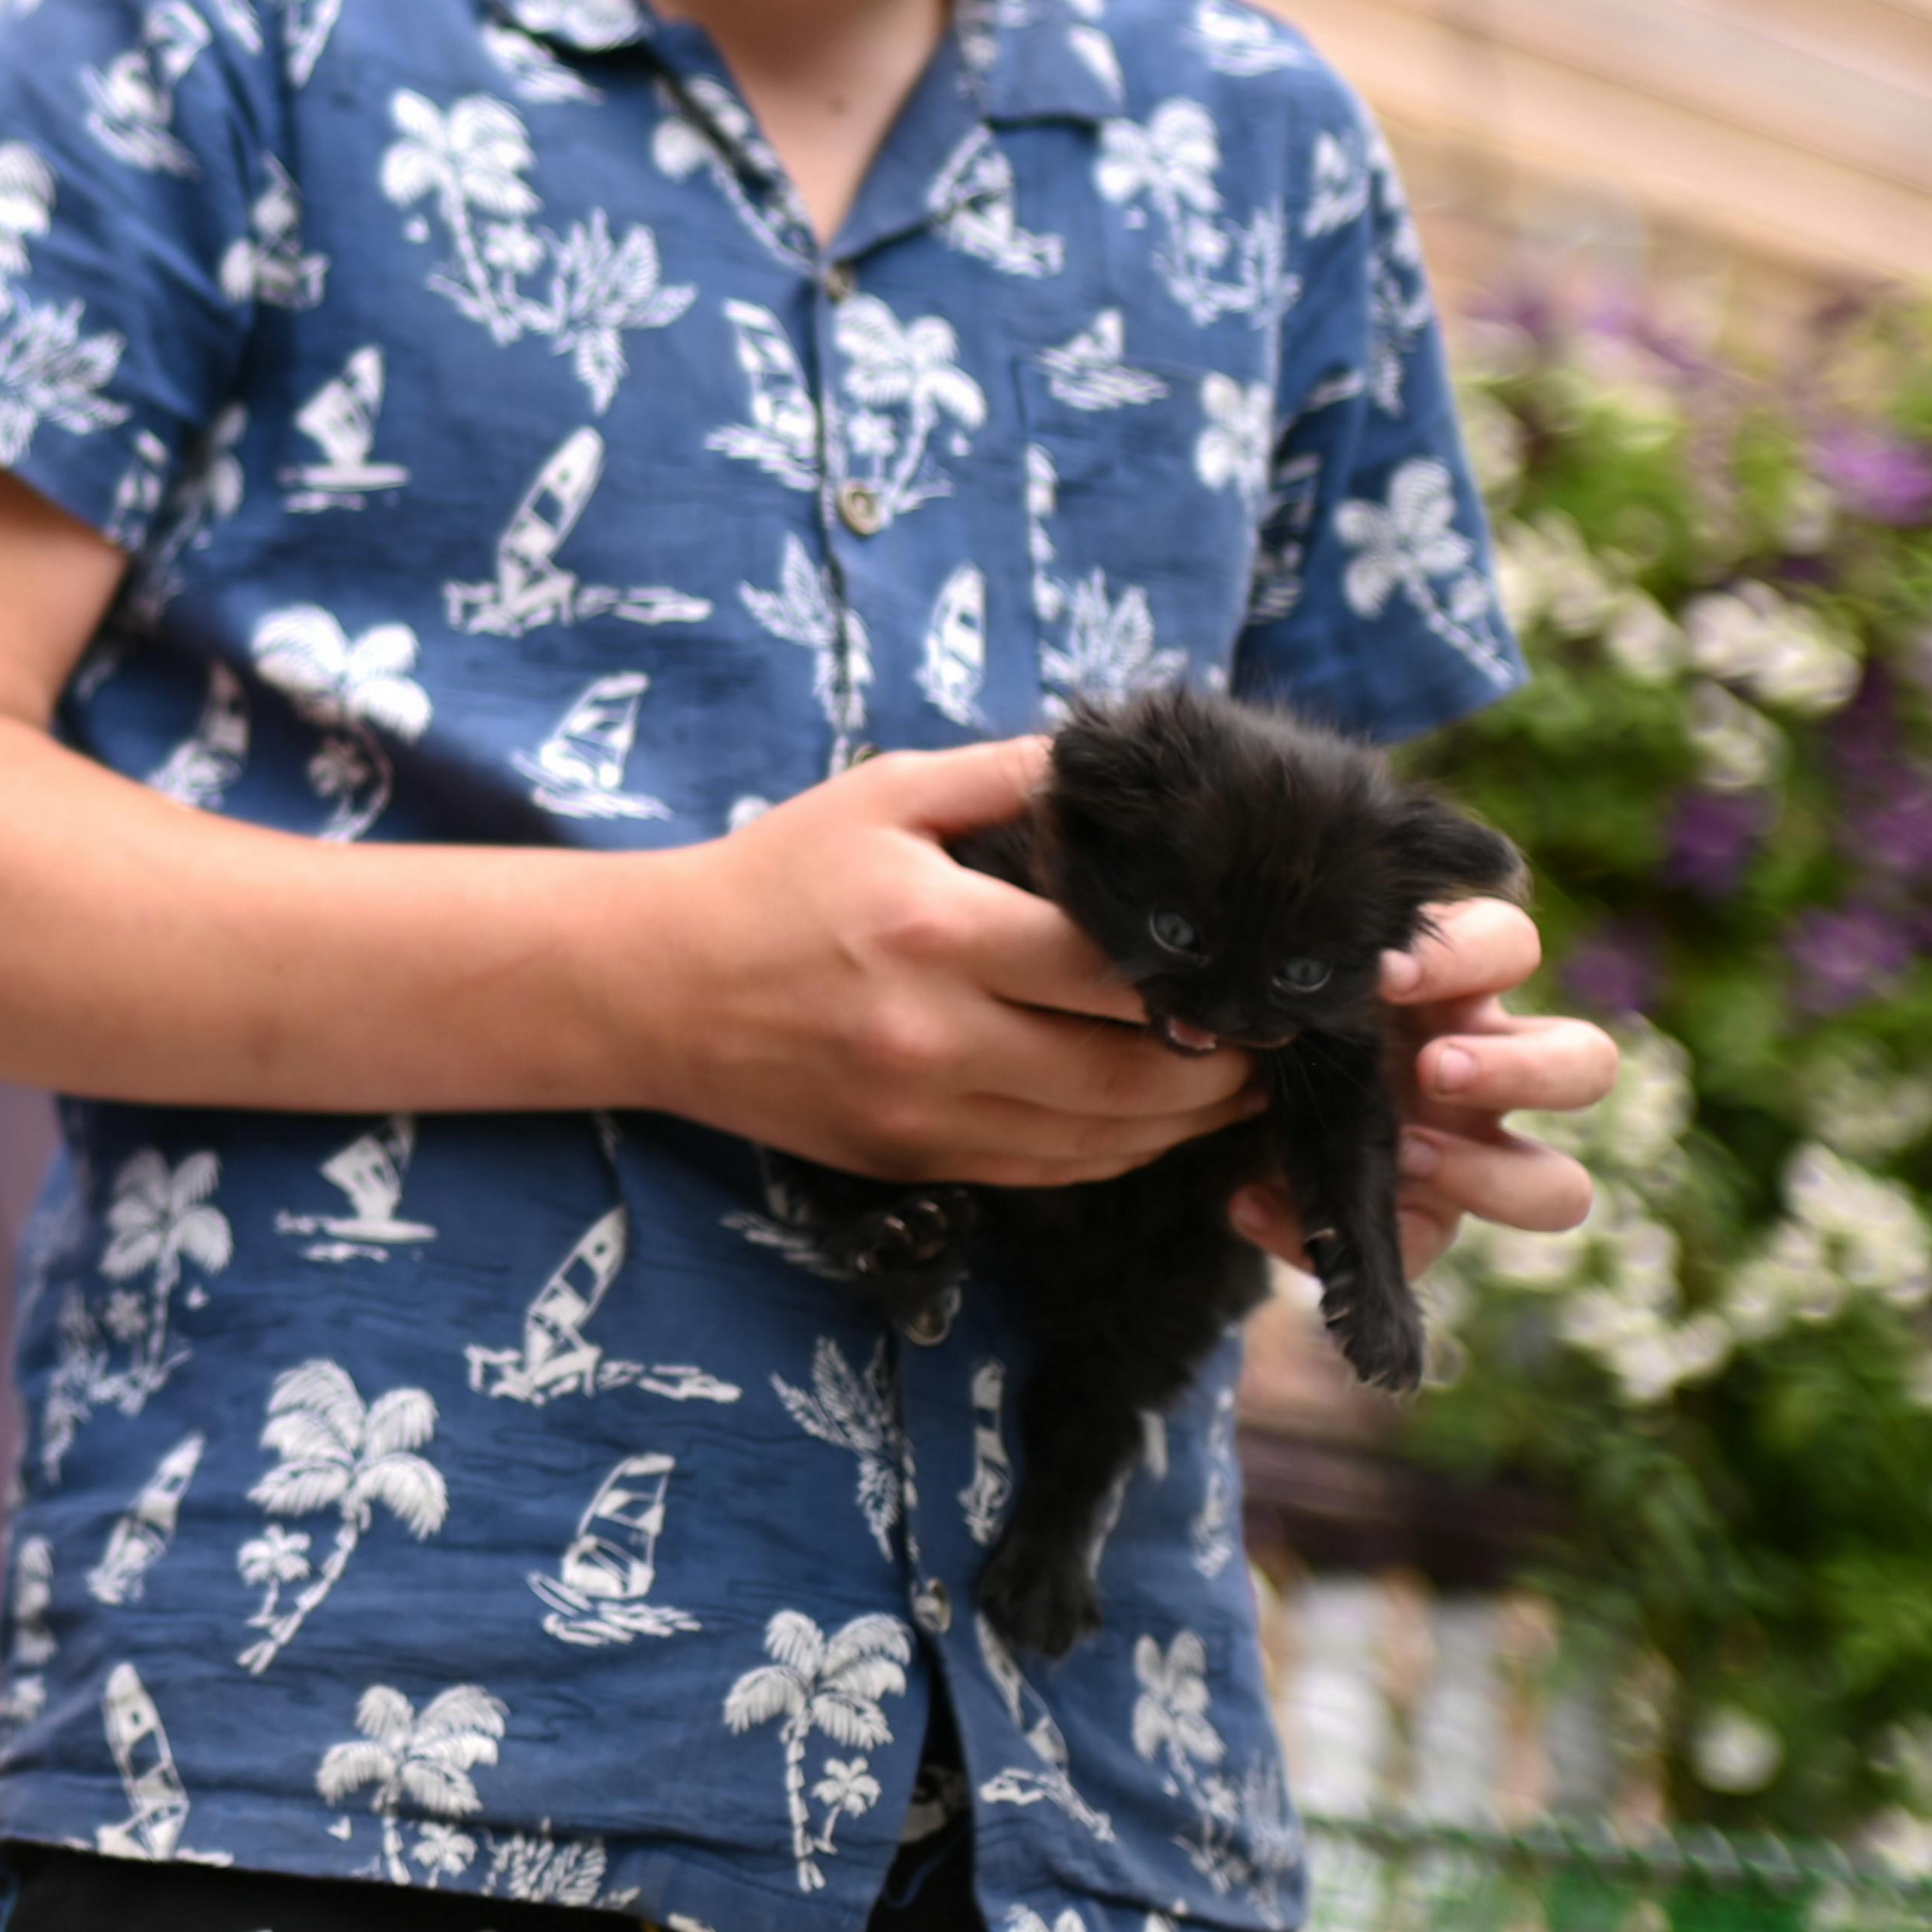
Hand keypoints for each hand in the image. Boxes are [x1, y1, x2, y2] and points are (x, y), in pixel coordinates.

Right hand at [636, 736, 1254, 1184]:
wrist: (656, 986)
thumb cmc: (775, 874)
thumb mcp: (885, 794)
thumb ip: (1007, 774)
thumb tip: (1118, 760)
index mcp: (937, 931)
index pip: (1110, 967)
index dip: (1201, 973)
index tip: (1259, 960)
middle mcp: (937, 1035)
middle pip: (1126, 1075)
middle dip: (1221, 1065)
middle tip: (1275, 1035)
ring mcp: (925, 1113)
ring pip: (1099, 1139)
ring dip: (1186, 1120)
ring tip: (1239, 1081)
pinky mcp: (914, 1162)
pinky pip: (1048, 1171)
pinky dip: (1118, 1151)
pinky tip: (1155, 1118)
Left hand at [1226, 895, 1618, 1273]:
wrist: (1238, 1086)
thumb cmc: (1292, 1009)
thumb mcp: (1306, 985)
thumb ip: (1317, 976)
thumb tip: (1286, 983)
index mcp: (1462, 988)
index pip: (1510, 946)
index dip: (1466, 955)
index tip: (1385, 972)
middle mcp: (1491, 1069)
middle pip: (1588, 1064)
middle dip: (1520, 1069)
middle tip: (1436, 1069)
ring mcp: (1472, 1153)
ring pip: (1561, 1185)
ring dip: (1487, 1174)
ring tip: (1407, 1153)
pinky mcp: (1426, 1220)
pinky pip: (1424, 1246)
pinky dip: (1354, 1233)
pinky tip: (1263, 1203)